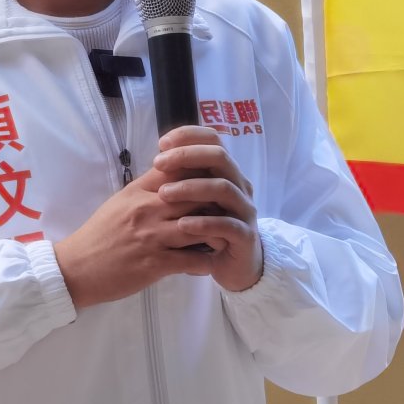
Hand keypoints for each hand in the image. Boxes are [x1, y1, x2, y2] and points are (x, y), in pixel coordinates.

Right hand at [54, 165, 215, 309]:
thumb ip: (146, 187)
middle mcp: (148, 209)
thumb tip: (171, 174)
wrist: (77, 267)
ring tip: (226, 236)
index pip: (178, 170)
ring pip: (200, 226)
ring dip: (217, 232)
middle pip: (195, 195)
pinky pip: (193, 260)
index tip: (215, 180)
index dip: (201, 172)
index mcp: (139, 191)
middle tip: (230, 210)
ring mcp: (153, 236)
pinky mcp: (155, 263)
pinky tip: (211, 263)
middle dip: (216, 201)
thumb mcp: (121, 201)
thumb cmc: (100, 234)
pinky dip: (206, 262)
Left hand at [153, 126, 263, 292]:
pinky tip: (182, 225)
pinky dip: (204, 223)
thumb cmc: (208, 230)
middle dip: (187, 156)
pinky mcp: (246, 236)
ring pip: (223, 188)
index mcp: (226, 172)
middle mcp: (239, 186)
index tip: (161, 143)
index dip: (188, 136)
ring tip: (164, 194)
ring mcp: (245, 210)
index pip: (213, 139)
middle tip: (158, 164)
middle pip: (219, 157)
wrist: (234, 267)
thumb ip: (182, 180)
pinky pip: (227, 225)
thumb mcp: (194, 202)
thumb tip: (158, 158)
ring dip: (191, 188)